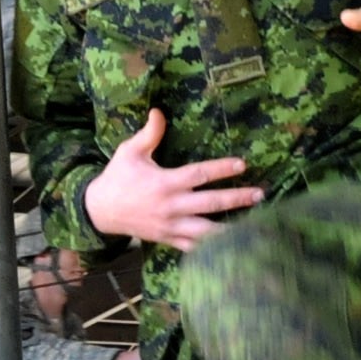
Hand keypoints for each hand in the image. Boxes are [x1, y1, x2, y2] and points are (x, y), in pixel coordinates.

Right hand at [80, 108, 262, 250]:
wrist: (100, 211)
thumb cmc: (117, 178)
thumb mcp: (129, 152)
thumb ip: (149, 134)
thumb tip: (158, 111)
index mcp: (164, 183)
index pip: (199, 175)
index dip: (222, 169)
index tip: (242, 164)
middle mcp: (171, 206)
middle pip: (210, 203)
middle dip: (237, 198)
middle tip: (260, 194)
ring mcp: (170, 226)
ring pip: (206, 230)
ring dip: (231, 227)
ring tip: (255, 225)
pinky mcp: (168, 239)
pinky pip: (194, 247)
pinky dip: (213, 249)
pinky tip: (232, 247)